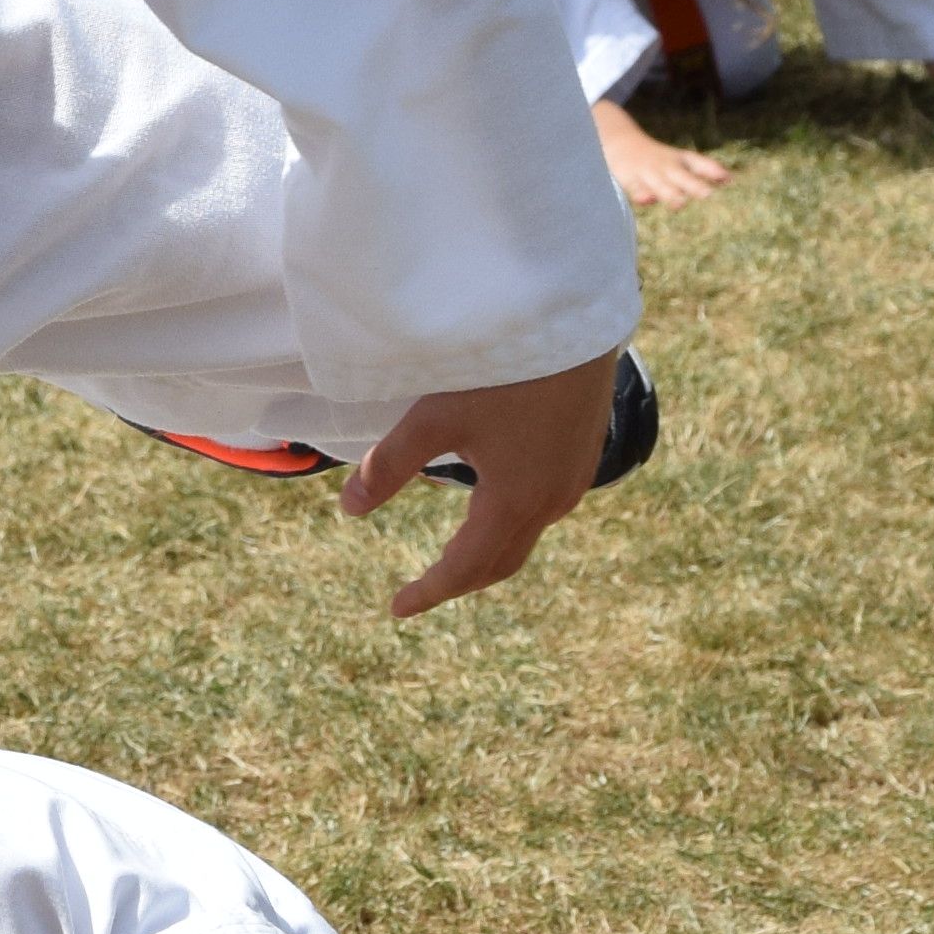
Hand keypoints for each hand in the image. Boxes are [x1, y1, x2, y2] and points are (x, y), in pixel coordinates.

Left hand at [336, 346, 622, 618]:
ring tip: (452, 556)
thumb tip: (349, 511)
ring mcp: (574, 480)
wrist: (576, 324)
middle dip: (458, 581)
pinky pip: (543, 508)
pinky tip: (493, 504)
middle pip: (500, 562)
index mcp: (514, 502)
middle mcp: (551, 501)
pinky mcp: (584, 455)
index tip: (396, 609)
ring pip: (525, 536)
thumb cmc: (504, 368)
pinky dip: (510, 523)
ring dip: (486, 553)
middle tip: (419, 592)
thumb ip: (391, 465)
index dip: (429, 591)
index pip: (465, 567)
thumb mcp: (435, 417)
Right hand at [594, 94, 732, 206]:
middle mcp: (666, 165)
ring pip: (660, 184)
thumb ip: (703, 169)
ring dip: (669, 193)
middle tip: (708, 194)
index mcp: (679, 159)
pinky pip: (636, 188)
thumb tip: (730, 178)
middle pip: (681, 176)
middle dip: (694, 185)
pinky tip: (645, 200)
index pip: (698, 163)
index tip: (728, 179)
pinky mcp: (630, 179)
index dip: (711, 170)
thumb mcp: (679, 160)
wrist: (618, 142)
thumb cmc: (657, 157)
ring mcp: (648, 172)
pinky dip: (641, 194)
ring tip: (680, 203)